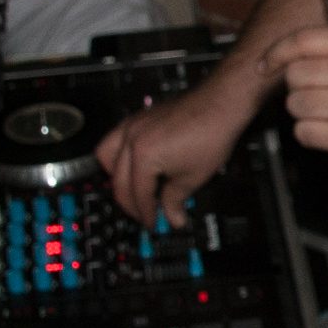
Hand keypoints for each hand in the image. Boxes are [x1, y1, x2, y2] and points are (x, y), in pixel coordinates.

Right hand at [98, 82, 258, 226]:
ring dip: (116, 176)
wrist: (221, 103)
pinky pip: (116, 139)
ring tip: (132, 189)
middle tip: (144, 214)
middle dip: (130, 202)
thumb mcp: (193, 177)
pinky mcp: (139, 117)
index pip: (138, 194)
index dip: (146, 214)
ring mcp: (133, 124)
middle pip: (119, 180)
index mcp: (143, 156)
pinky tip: (135, 165)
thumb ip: (176, 201)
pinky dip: (119, 156)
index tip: (153, 224)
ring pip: (106, 155)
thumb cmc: (210, 133)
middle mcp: (132, 138)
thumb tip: (173, 218)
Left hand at [259, 27, 327, 169]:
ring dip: (303, 112)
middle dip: (299, 87)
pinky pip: (302, 132)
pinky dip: (309, 134)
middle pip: (294, 75)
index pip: (302, 40)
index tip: (266, 65)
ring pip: (294, 104)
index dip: (276, 52)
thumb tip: (278, 56)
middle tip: (320, 94)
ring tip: (327, 113)